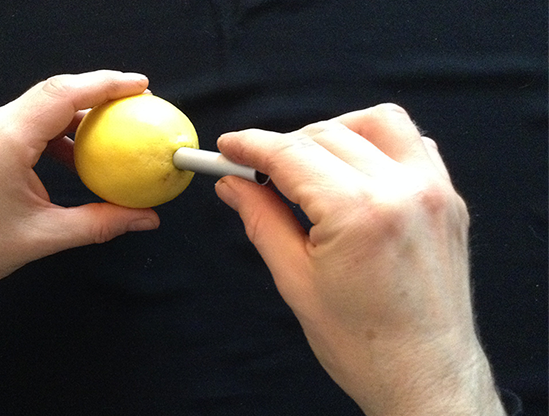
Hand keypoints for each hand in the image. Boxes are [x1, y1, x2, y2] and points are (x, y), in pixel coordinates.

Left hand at [0, 70, 159, 334]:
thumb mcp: (45, 238)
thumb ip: (100, 224)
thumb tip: (144, 218)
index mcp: (5, 144)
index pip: (61, 96)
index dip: (104, 84)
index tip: (139, 86)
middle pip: (54, 91)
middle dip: (99, 91)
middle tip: (137, 101)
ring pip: (43, 104)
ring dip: (79, 111)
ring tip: (114, 126)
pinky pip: (30, 121)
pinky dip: (60, 129)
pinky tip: (79, 153)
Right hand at [215, 104, 504, 414]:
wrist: (424, 376)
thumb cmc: (363, 344)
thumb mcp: (296, 281)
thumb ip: (262, 220)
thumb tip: (232, 187)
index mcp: (360, 213)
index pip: (292, 154)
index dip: (251, 146)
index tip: (228, 148)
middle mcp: (403, 189)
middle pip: (327, 134)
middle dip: (284, 146)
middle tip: (256, 172)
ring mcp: (433, 190)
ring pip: (375, 123)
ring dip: (333, 132)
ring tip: (307, 166)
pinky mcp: (448, 199)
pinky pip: (412, 144)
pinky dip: (377, 144)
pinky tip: (354, 171)